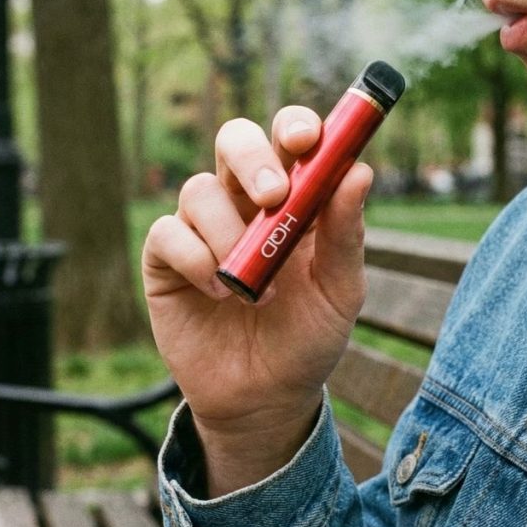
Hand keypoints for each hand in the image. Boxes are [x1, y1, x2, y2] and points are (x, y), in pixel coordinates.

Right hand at [142, 106, 372, 494]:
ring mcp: (202, 228)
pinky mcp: (166, 260)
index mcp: (294, 198)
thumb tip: (360, 171)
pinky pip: (168, 233)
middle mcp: (243, 202)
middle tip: (272, 196)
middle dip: (252, 158)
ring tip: (253, 290)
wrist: (265, 400)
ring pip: (199, 189)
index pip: (290, 138)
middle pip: (234, 140)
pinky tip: (218, 294)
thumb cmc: (308, 339)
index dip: (296, 126)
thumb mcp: (340, 291)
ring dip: (229, 234)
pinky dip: (195, 259)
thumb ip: (346, 234)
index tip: (307, 139)